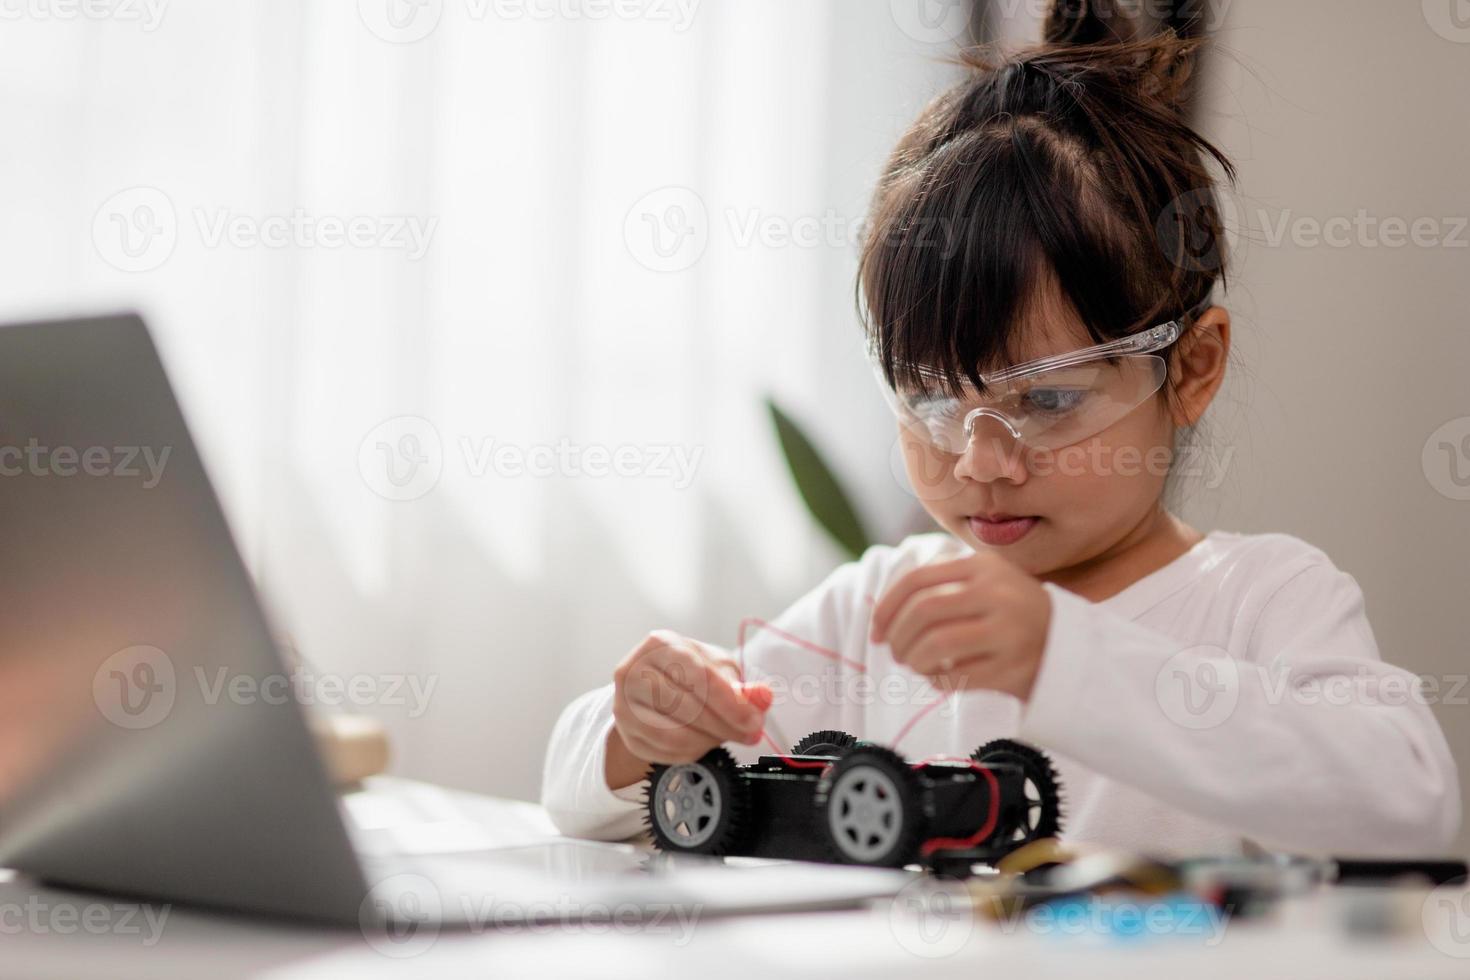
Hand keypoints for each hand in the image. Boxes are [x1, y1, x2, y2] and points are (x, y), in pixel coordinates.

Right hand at [606, 630, 770, 788]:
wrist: (652, 688)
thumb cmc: (688, 673)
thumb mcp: (719, 669)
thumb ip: (743, 685)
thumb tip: (763, 697)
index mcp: (660, 645)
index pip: (697, 675)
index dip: (729, 702)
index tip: (753, 720)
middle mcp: (634, 671)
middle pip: (685, 706)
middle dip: (724, 725)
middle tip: (749, 733)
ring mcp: (625, 703)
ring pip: (673, 733)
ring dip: (708, 740)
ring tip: (725, 736)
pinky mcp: (626, 732)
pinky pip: (664, 751)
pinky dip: (691, 752)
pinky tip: (703, 742)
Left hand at [869, 552, 1051, 699]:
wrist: (1071, 645)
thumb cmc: (1012, 614)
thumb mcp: (986, 581)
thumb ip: (941, 584)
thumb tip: (883, 613)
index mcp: (983, 566)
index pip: (917, 580)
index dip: (887, 607)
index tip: (876, 630)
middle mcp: (997, 594)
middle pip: (923, 612)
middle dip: (898, 637)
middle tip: (894, 653)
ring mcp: (1007, 632)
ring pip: (936, 646)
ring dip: (913, 660)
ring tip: (914, 665)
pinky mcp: (1012, 669)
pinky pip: (956, 677)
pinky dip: (935, 680)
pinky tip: (938, 677)